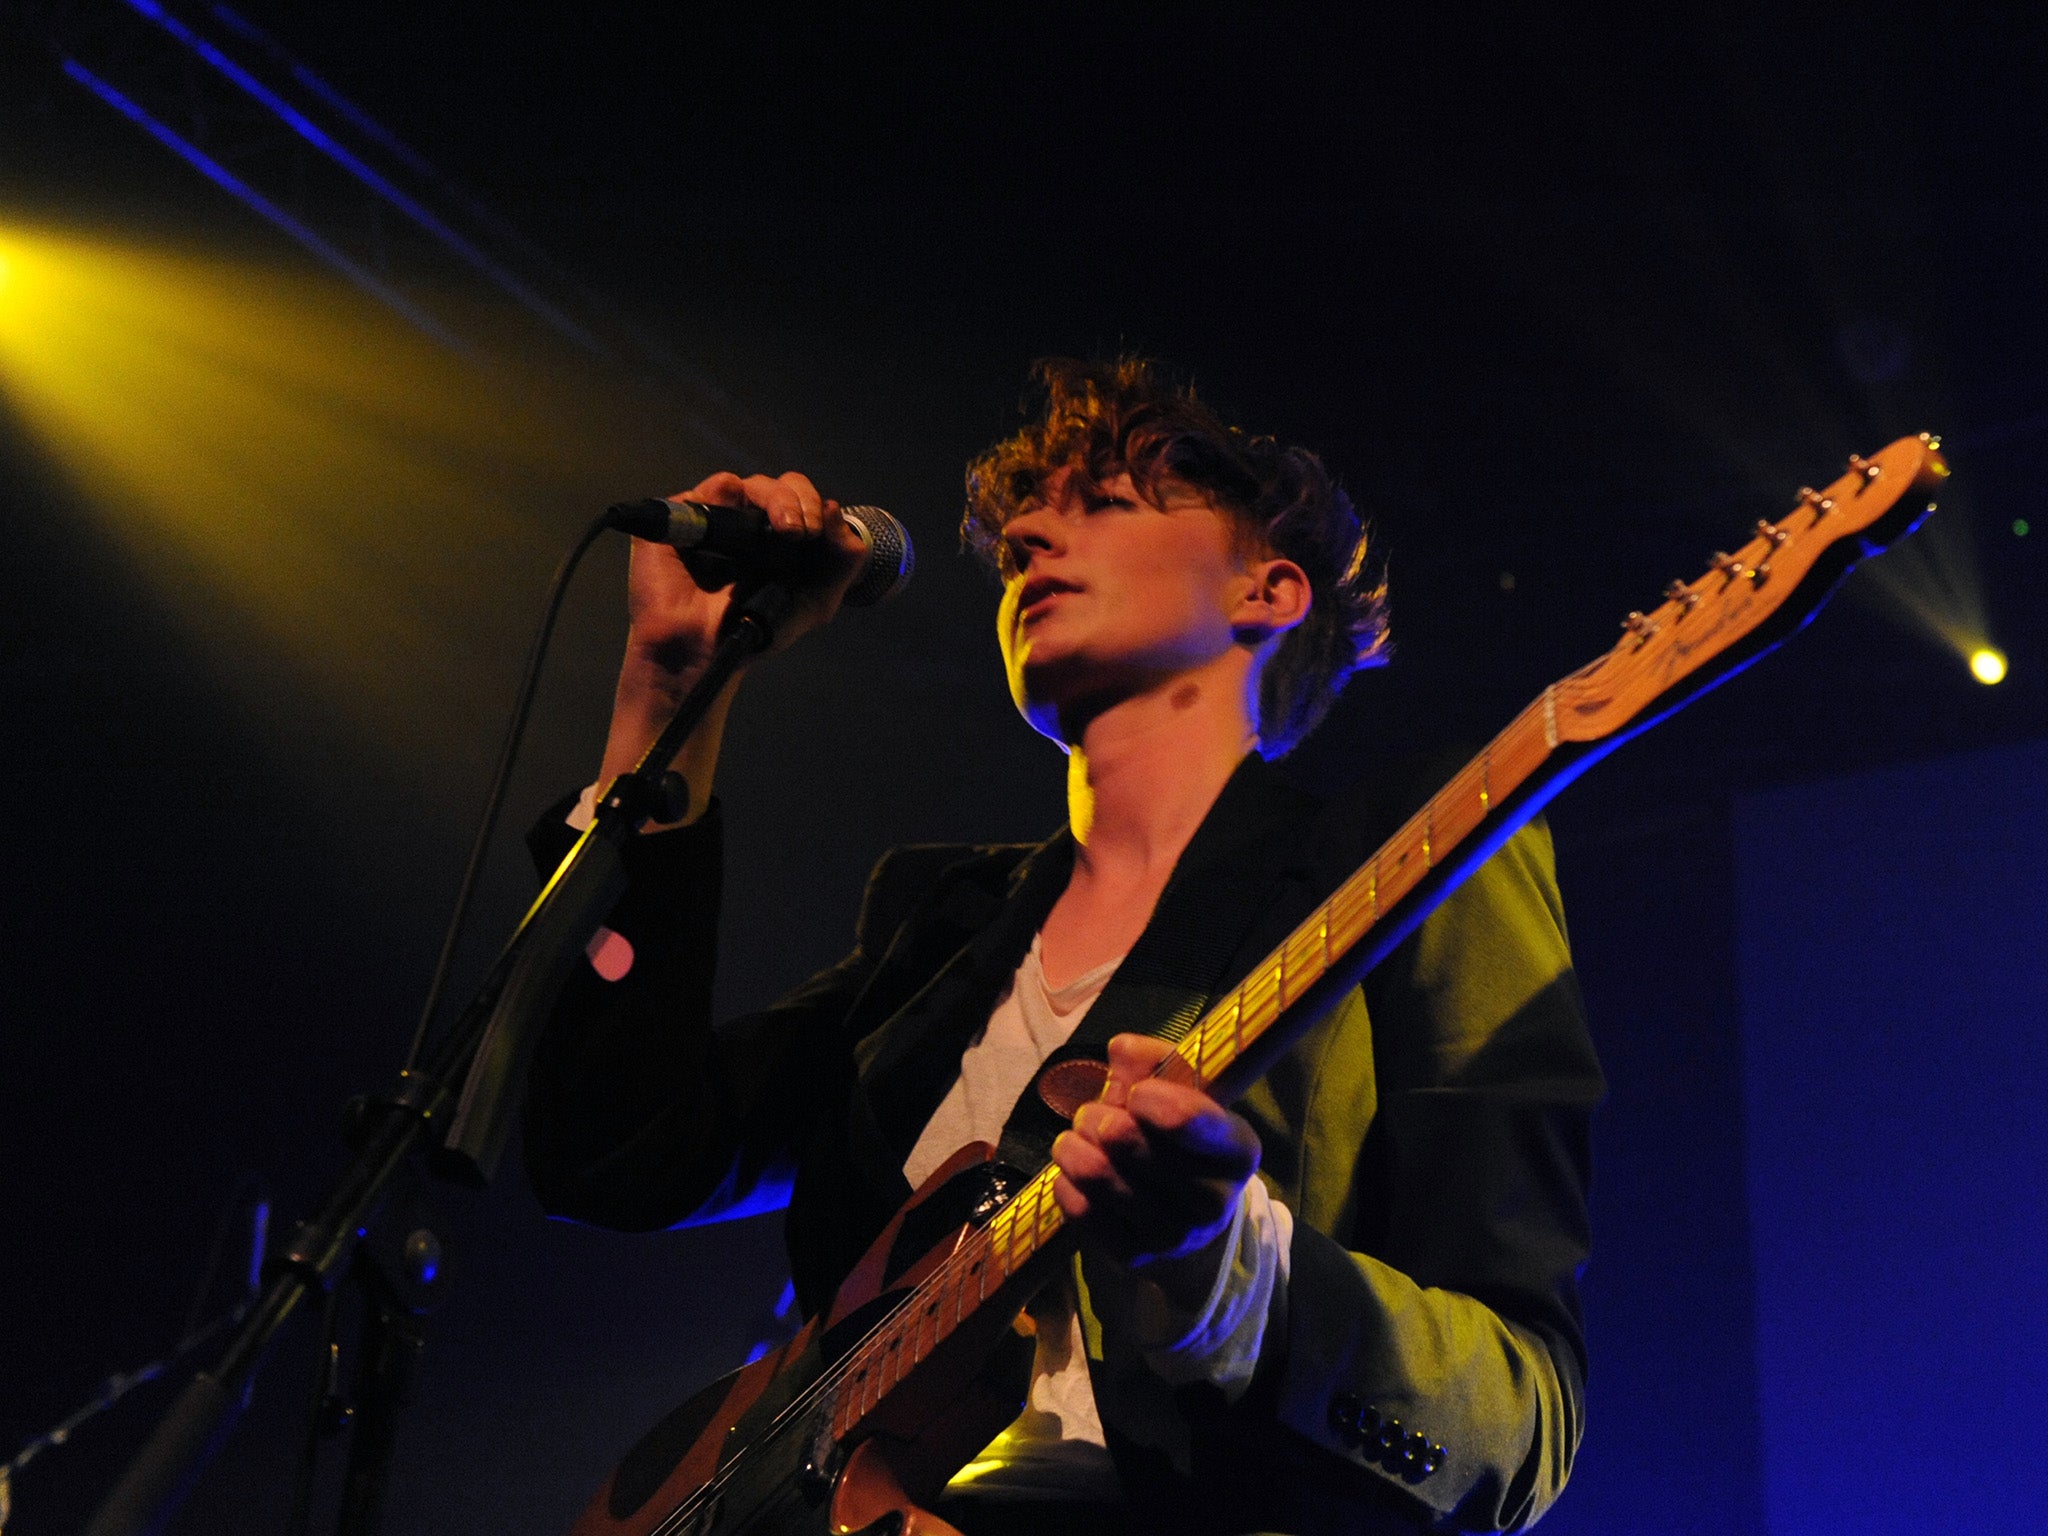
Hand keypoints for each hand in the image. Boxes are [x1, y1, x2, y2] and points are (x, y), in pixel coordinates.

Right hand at [622, 470, 863, 696]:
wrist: (706, 650)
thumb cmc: (755, 628)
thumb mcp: (815, 602)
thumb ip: (841, 561)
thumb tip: (836, 509)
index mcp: (785, 539)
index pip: (807, 504)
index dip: (819, 508)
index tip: (825, 531)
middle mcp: (754, 524)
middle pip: (785, 487)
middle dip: (803, 499)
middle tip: (805, 530)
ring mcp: (722, 517)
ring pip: (755, 484)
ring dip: (778, 497)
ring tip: (787, 529)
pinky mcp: (689, 517)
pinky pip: (714, 489)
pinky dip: (731, 492)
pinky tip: (741, 520)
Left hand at [1050, 1033, 1262, 1309]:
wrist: (1185, 1218)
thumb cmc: (1180, 1140)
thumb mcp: (1180, 1093)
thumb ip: (1154, 1061)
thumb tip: (1122, 1049)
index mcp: (1237, 1150)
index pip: (1192, 1122)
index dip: (1153, 1100)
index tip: (1135, 1092)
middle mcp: (1214, 1200)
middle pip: (1136, 1147)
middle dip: (1102, 1119)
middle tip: (1092, 1112)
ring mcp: (1174, 1235)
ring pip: (1103, 1179)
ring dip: (1075, 1147)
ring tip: (1074, 1134)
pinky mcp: (1135, 1256)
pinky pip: (1084, 1212)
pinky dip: (1066, 1183)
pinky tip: (1070, 1171)